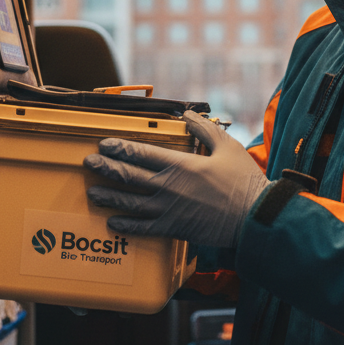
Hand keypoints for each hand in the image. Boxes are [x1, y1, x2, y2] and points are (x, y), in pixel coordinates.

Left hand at [83, 110, 269, 247]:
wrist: (254, 217)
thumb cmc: (243, 182)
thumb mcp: (227, 146)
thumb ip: (205, 129)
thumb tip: (189, 116)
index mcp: (180, 164)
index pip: (141, 153)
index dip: (120, 147)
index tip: (105, 144)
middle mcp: (169, 187)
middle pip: (128, 176)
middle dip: (106, 168)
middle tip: (90, 163)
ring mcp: (168, 210)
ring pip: (129, 202)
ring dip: (108, 196)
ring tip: (92, 192)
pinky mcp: (173, 228)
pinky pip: (143, 228)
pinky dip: (126, 225)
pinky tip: (112, 222)